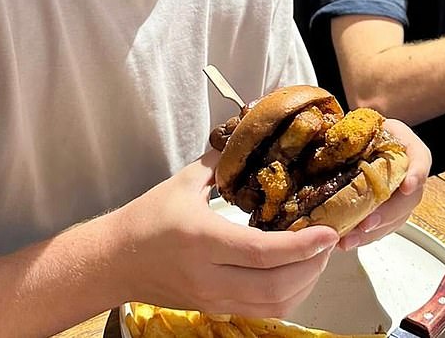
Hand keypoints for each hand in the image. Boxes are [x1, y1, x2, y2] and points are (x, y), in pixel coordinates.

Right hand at [111, 150, 338, 318]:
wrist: (117, 260)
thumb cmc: (148, 217)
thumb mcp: (184, 182)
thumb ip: (220, 161)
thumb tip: (246, 132)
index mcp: (202, 239)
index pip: (262, 252)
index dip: (302, 246)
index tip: (327, 231)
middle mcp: (210, 276)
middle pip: (276, 286)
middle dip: (313, 266)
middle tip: (328, 241)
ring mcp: (213, 298)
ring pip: (274, 305)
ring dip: (305, 284)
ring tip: (316, 257)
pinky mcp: (215, 309)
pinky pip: (262, 311)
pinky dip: (287, 295)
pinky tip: (294, 273)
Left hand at [338, 119, 430, 250]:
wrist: (366, 139)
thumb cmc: (365, 130)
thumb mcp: (361, 122)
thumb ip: (348, 129)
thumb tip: (321, 134)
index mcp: (406, 148)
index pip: (419, 160)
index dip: (415, 174)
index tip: (407, 186)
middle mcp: (409, 174)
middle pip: (408, 198)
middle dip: (387, 214)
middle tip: (366, 223)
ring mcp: (401, 195)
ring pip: (396, 218)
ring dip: (374, 231)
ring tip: (351, 238)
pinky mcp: (389, 210)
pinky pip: (383, 226)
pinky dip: (366, 236)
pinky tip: (348, 240)